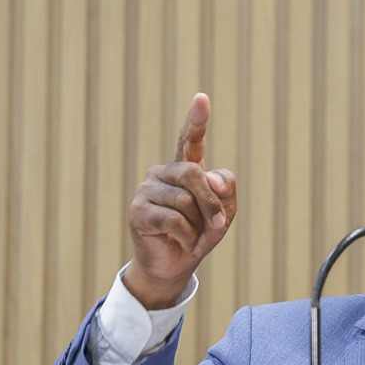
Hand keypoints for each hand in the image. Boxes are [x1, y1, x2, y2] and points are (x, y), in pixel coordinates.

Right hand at [124, 93, 237, 308]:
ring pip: (185, 200)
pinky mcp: (138, 211)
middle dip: (212, 203)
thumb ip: (225, 189)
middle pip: (195, 174)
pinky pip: (174, 220)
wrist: (176, 265)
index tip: (202, 98)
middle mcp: (163, 173)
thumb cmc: (200, 234)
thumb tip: (210, 179)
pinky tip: (185, 244)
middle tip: (218, 225)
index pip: (190, 140)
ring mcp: (147, 190)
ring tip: (195, 238)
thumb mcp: (224, 212)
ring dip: (200, 225)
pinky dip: (188, 237)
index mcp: (185, 168)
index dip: (196, 120)